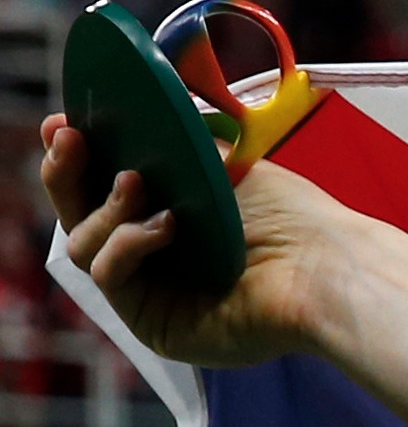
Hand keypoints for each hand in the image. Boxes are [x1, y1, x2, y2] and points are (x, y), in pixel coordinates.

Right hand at [39, 111, 407, 426]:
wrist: (326, 267)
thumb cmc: (291, 217)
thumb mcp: (220, 164)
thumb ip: (170, 141)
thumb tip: (132, 102)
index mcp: (168, 217)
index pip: (101, 187)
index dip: (73, 156)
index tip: (63, 123)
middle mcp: (155, 258)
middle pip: (78, 215)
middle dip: (65, 173)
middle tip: (70, 137)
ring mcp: (153, 293)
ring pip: (83, 244)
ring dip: (106, 208)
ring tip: (140, 186)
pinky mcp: (157, 325)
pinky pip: (110, 275)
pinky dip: (128, 244)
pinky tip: (164, 229)